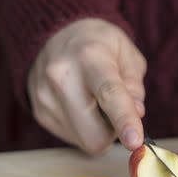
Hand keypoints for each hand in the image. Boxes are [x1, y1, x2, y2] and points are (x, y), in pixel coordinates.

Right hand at [27, 18, 146, 153]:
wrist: (56, 35)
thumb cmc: (99, 44)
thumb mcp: (126, 53)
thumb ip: (135, 84)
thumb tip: (137, 113)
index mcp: (90, 57)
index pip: (109, 93)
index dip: (124, 120)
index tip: (135, 142)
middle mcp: (61, 76)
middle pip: (94, 133)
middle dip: (113, 132)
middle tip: (116, 110)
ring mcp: (46, 97)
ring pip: (85, 141)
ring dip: (98, 130)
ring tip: (94, 102)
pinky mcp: (40, 113)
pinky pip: (73, 138)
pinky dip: (84, 129)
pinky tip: (80, 106)